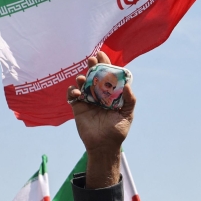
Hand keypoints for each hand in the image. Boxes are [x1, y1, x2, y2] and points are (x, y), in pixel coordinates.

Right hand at [67, 51, 134, 187]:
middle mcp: (99, 94)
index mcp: (110, 93)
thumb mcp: (127, 114)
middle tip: (91, 60)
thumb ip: (129, 100)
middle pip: (93, 75)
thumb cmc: (117, 131)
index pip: (107, 75)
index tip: (102, 54)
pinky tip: (76, 92)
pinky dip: (72, 91)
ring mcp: (87, 99)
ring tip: (82, 79)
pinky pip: (72, 95)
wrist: (104, 146)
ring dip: (81, 78)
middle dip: (92, 66)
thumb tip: (127, 86)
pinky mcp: (78, 107)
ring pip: (81, 83)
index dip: (105, 63)